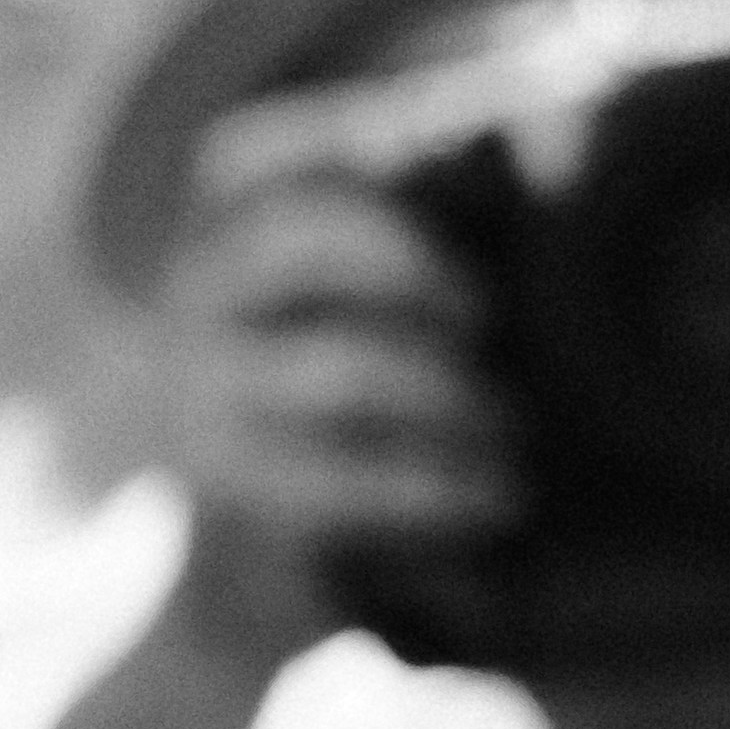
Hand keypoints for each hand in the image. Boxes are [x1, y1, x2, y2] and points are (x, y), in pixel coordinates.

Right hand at [139, 145, 514, 659]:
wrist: (240, 592)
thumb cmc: (328, 425)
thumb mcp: (339, 321)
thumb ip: (409, 241)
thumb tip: (541, 136)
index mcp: (215, 250)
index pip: (244, 160)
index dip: (338, 135)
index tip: (432, 149)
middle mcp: (189, 316)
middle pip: (285, 241)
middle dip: (408, 258)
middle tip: (488, 310)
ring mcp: (199, 411)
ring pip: (331, 372)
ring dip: (447, 392)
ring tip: (511, 425)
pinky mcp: (231, 506)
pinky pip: (345, 485)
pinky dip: (437, 486)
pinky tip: (496, 496)